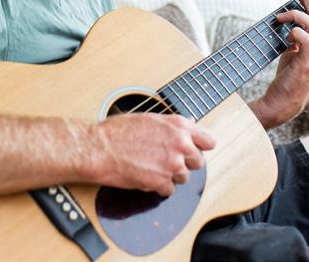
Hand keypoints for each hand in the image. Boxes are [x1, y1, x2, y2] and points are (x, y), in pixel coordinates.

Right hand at [90, 112, 215, 195]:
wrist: (99, 149)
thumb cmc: (117, 131)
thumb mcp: (149, 118)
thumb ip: (172, 124)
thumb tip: (190, 125)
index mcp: (179, 126)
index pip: (209, 141)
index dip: (202, 146)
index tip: (196, 149)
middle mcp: (180, 145)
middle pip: (198, 162)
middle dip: (185, 162)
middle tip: (167, 159)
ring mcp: (172, 165)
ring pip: (184, 178)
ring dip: (171, 175)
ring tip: (151, 166)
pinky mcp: (161, 182)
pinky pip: (169, 190)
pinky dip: (159, 186)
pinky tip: (146, 176)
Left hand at [254, 0, 308, 127]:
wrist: (283, 103)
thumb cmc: (287, 78)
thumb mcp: (293, 55)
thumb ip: (296, 40)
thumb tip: (291, 23)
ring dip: (295, 16)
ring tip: (280, 17)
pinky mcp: (308, 64)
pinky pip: (306, 39)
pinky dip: (295, 31)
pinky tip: (286, 34)